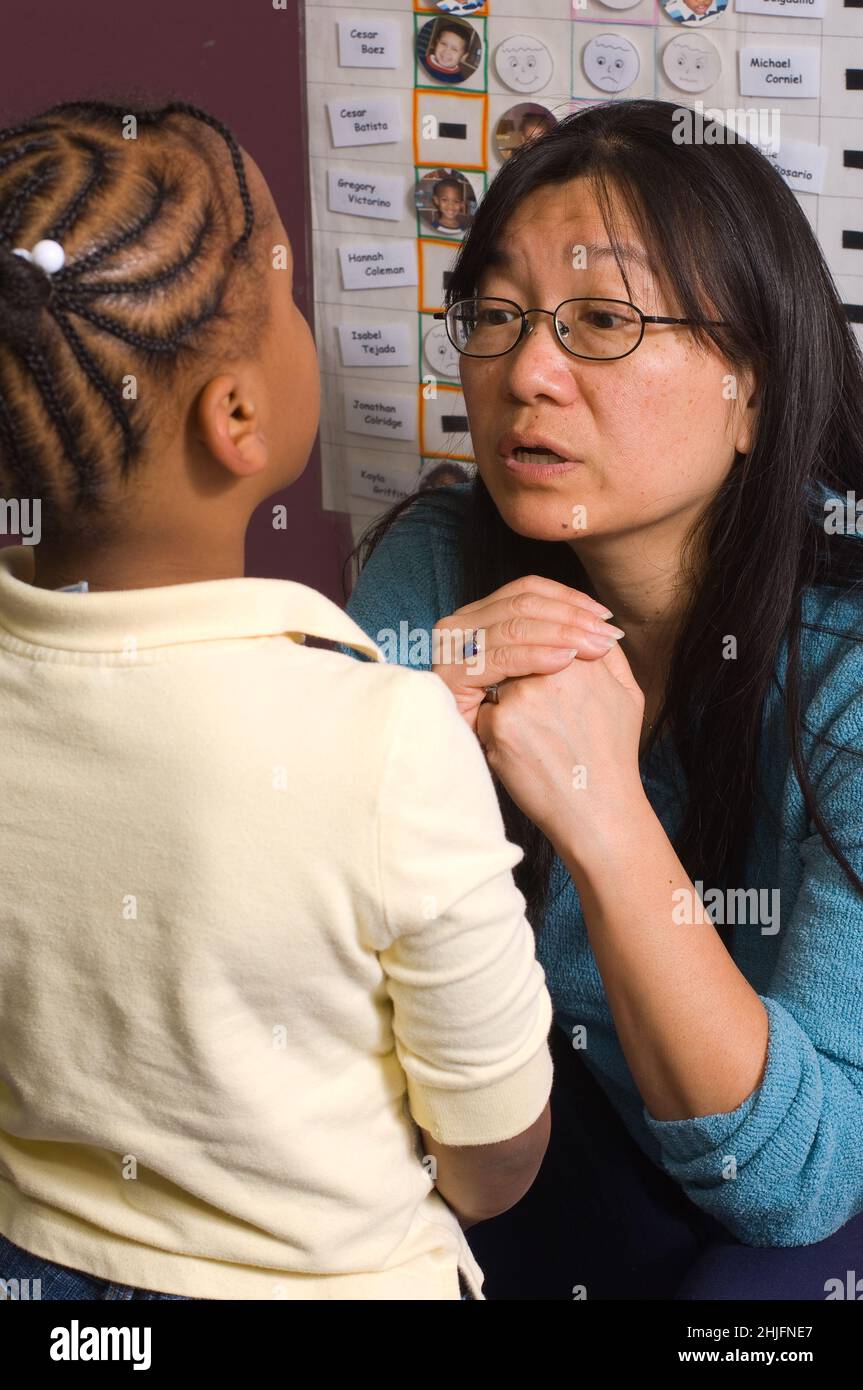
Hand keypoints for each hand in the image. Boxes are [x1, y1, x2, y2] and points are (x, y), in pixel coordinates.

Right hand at [432, 575, 624, 732]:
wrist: (523, 785)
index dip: (570, 599)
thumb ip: (571, 645)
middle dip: (570, 615)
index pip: (528, 591)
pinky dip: (535, 655)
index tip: (606, 619)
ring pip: (514, 624)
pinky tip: (565, 662)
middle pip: (522, 602)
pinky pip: (501, 657)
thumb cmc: (544, 740)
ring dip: (560, 631)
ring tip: (594, 646)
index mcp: (484, 620)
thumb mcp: (560, 683)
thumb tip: (602, 618)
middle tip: (605, 634)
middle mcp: (462, 627)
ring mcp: (453, 650)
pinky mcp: (452, 679)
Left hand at [475, 639, 645, 853]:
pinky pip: (485, 712)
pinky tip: (525, 753)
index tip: (542, 679)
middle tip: (539, 708)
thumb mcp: (628, 694)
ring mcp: (521, 696)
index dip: (537, 652)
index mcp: (582, 657)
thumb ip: (608, 653)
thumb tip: (590, 623)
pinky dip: (497, 730)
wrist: (598, 809)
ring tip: (540, 734)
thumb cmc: (612, 753)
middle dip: (518, 674)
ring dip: (506, 700)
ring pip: (496, 681)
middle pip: (515, 652)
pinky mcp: (500, 724)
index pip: (541, 633)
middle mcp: (551, 671)